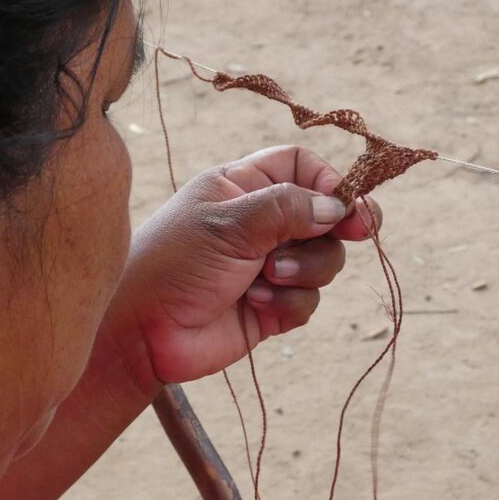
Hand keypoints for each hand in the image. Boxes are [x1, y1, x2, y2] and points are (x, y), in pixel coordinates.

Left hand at [105, 145, 382, 389]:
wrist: (143, 331)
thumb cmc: (174, 263)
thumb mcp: (229, 223)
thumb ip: (288, 208)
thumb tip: (339, 207)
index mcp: (244, 187)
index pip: (302, 168)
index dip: (330, 182)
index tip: (349, 203)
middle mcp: (261, 223)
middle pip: (326, 216)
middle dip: (333, 230)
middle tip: (355, 232)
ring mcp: (269, 266)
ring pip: (324, 260)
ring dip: (305, 269)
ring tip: (268, 276)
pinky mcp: (273, 307)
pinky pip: (308, 301)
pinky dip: (289, 303)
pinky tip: (254, 304)